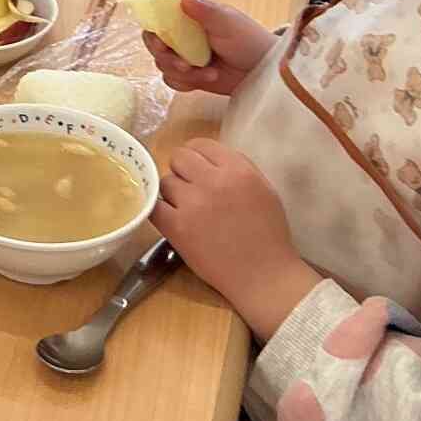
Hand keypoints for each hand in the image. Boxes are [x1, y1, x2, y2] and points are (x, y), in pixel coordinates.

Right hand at [141, 0, 276, 97]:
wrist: (265, 71)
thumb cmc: (249, 41)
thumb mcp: (228, 23)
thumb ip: (205, 10)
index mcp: (189, 16)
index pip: (159, 18)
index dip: (154, 31)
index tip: (162, 44)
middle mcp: (183, 35)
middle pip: (155, 45)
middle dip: (167, 58)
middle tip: (185, 65)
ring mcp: (186, 56)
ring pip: (163, 65)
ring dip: (183, 73)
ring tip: (209, 74)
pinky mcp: (190, 76)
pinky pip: (173, 81)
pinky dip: (186, 83)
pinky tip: (207, 79)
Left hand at [154, 139, 320, 338]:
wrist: (263, 276)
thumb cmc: (268, 234)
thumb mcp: (264, 190)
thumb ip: (238, 167)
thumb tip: (208, 156)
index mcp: (238, 170)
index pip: (201, 144)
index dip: (196, 155)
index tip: (197, 168)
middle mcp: (214, 182)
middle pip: (179, 157)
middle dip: (183, 170)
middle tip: (191, 188)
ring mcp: (193, 204)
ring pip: (166, 181)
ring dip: (173, 193)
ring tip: (186, 209)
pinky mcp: (177, 227)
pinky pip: (153, 206)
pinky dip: (159, 210)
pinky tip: (170, 217)